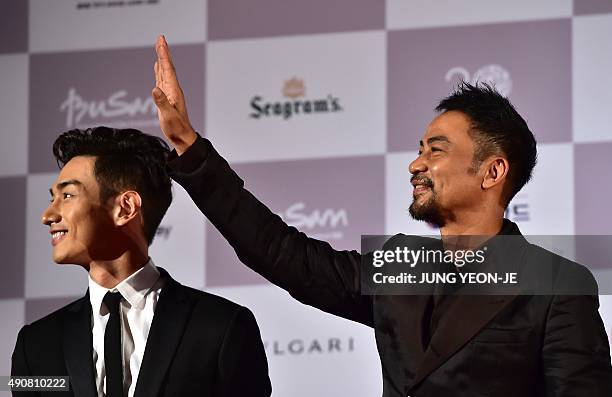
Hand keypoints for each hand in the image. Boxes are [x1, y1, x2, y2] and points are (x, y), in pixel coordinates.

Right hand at [153, 35, 196, 154]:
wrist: (182, 137)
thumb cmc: (176, 128)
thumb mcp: (168, 116)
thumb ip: (162, 103)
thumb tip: (155, 89)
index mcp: (173, 91)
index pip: (168, 69)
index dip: (164, 55)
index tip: (161, 41)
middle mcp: (172, 89)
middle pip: (167, 67)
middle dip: (163, 52)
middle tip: (161, 38)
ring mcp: (170, 92)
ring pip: (164, 71)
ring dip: (162, 58)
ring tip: (159, 47)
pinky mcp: (166, 97)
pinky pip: (161, 79)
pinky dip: (159, 70)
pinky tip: (157, 65)